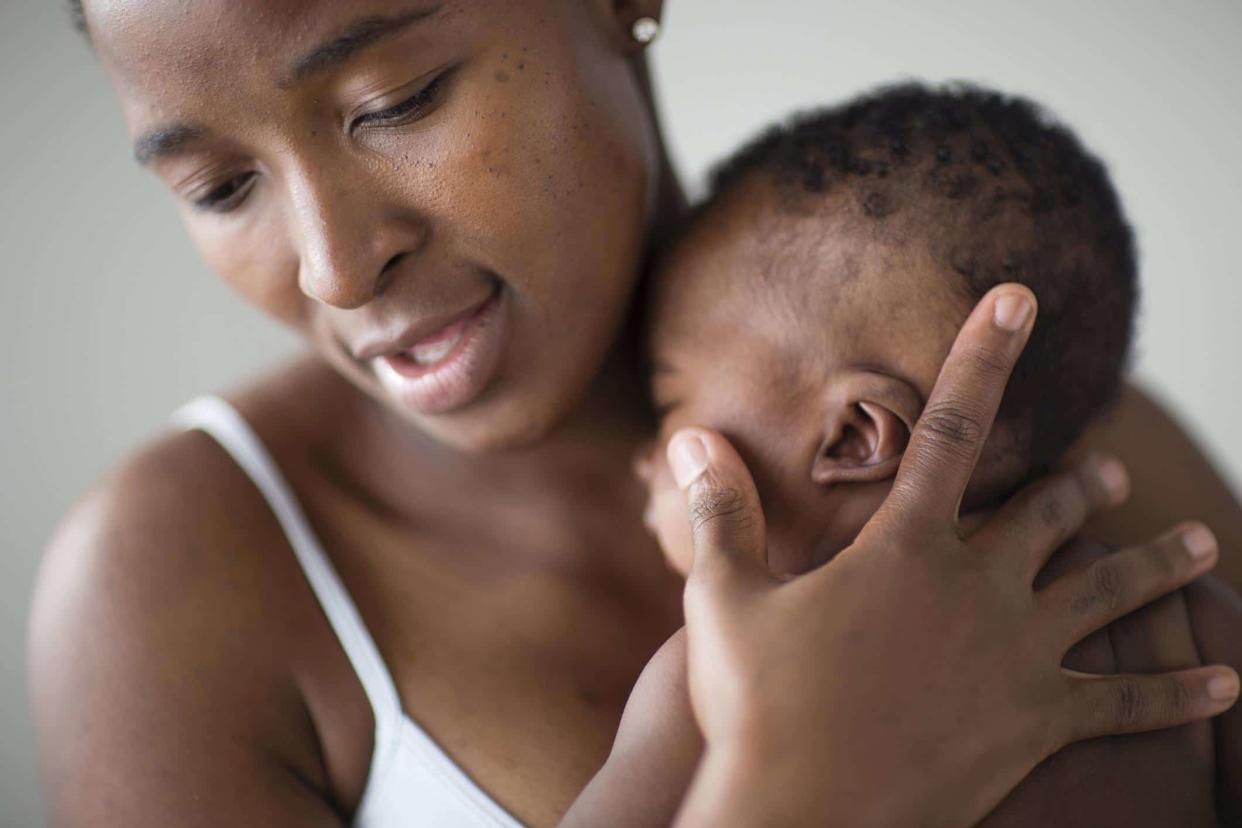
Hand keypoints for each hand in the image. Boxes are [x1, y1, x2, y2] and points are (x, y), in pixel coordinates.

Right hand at [670, 285, 1238, 827]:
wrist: (801, 817)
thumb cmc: (756, 706)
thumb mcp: (724, 600)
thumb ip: (720, 511)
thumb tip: (688, 434)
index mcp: (906, 549)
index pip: (952, 428)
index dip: (983, 355)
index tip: (1018, 299)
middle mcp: (977, 590)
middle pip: (1049, 515)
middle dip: (1081, 486)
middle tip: (1111, 472)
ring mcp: (1016, 659)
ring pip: (1104, 595)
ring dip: (1154, 567)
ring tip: (1199, 546)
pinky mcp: (1035, 726)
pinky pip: (1123, 703)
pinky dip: (1176, 692)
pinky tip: (1226, 684)